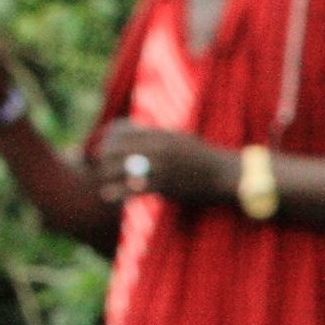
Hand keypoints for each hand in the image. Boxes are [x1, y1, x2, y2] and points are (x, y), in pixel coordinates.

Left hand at [93, 124, 235, 206]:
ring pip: (120, 167)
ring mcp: (160, 166)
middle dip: (103, 157)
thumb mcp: (180, 140)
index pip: (121, 129)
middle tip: (98, 166)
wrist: (226, 174)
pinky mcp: (164, 185)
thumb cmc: (205, 159)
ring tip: (104, 181)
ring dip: (108, 175)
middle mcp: (156, 147)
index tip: (103, 148)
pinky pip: (133, 188)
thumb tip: (141, 138)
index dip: (107, 138)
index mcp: (160, 134)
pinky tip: (107, 195)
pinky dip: (117, 192)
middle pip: (115, 147)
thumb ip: (159, 138)